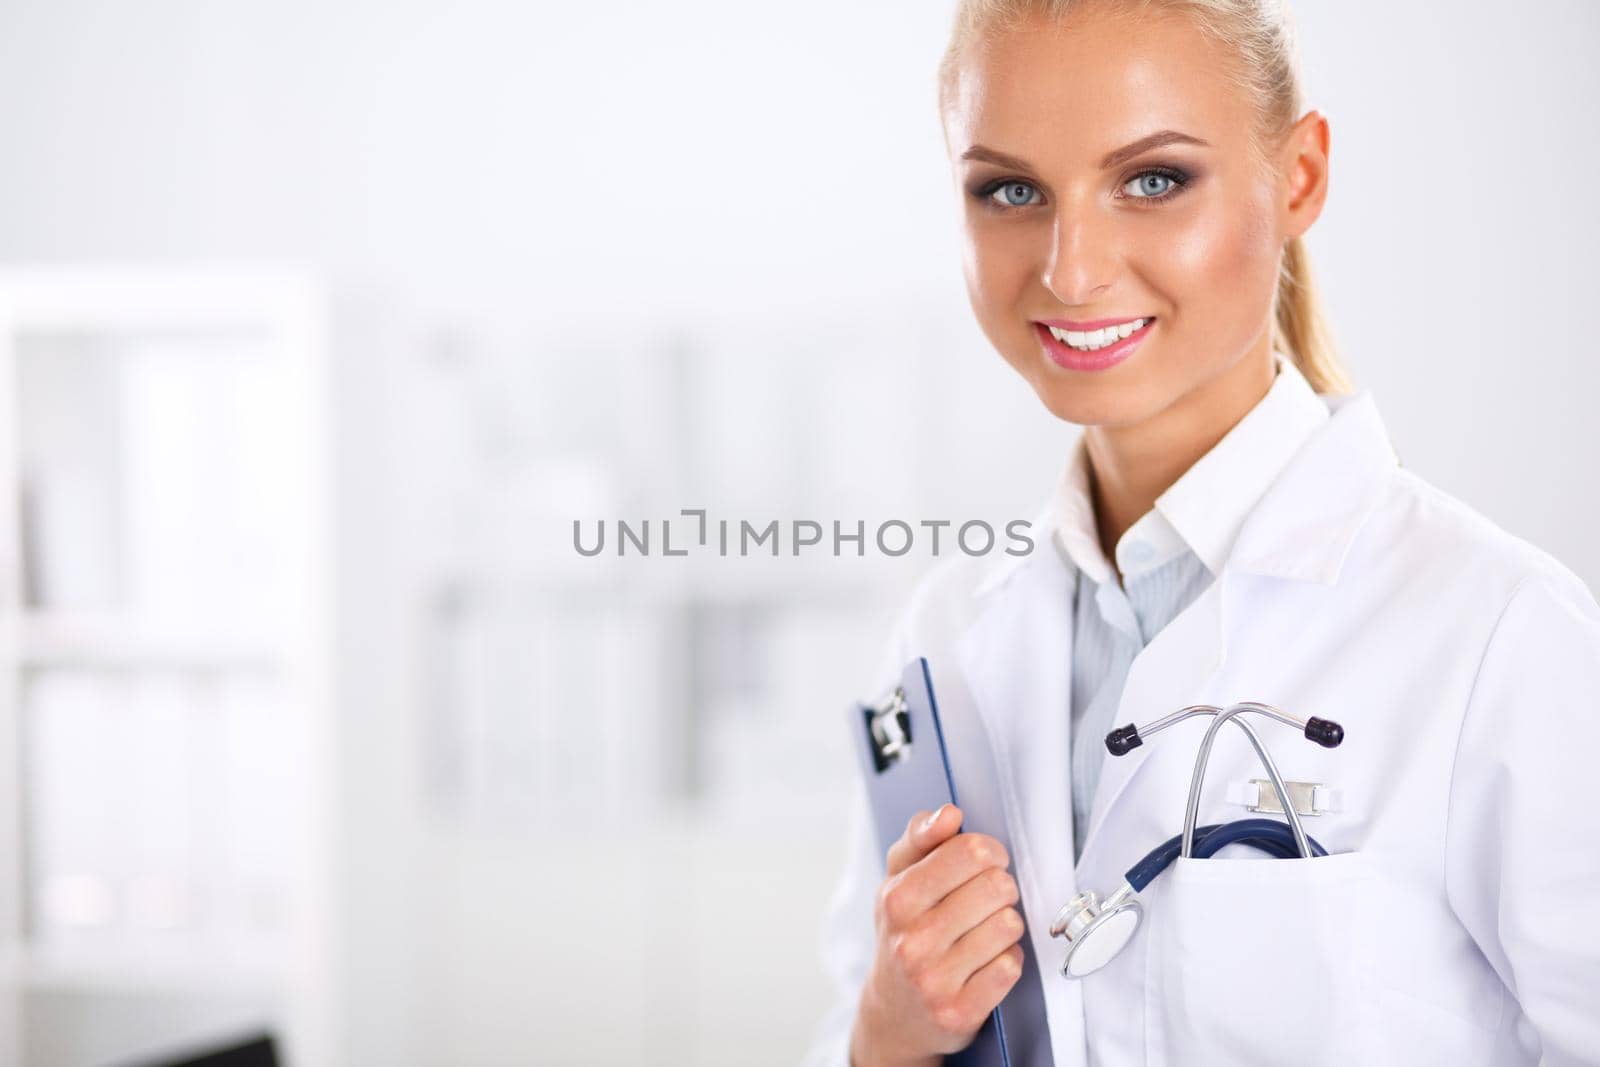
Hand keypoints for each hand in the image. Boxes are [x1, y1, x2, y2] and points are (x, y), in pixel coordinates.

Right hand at [848, 803, 1025, 1066]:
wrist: (895, 1012)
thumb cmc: (903, 931)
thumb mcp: (898, 878)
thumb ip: (921, 836)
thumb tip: (950, 814)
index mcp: (897, 898)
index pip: (971, 851)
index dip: (990, 852)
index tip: (986, 862)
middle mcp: (912, 940)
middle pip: (998, 886)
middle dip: (1000, 888)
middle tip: (986, 900)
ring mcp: (934, 980)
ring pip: (1009, 926)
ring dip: (1005, 925)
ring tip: (985, 931)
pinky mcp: (958, 1012)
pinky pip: (1011, 967)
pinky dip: (1007, 961)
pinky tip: (987, 963)